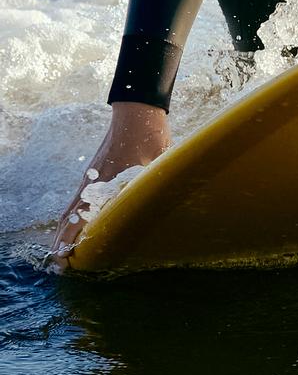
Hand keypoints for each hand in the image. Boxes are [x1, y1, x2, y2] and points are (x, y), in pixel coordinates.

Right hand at [55, 103, 169, 266]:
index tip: (64, 258)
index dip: (70, 239)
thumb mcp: (157, 164)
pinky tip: (76, 225)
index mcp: (102, 182)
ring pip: (70, 209)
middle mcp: (90, 182)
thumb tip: (161, 206)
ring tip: (62, 251)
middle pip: (68, 218)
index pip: (78, 218)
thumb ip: (154, 185)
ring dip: (65, 230)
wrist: (137, 111)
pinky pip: (77, 200)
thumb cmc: (148, 136)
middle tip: (60, 263)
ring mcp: (90, 177)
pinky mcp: (95, 173)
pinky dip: (72, 216)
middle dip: (62, 241)